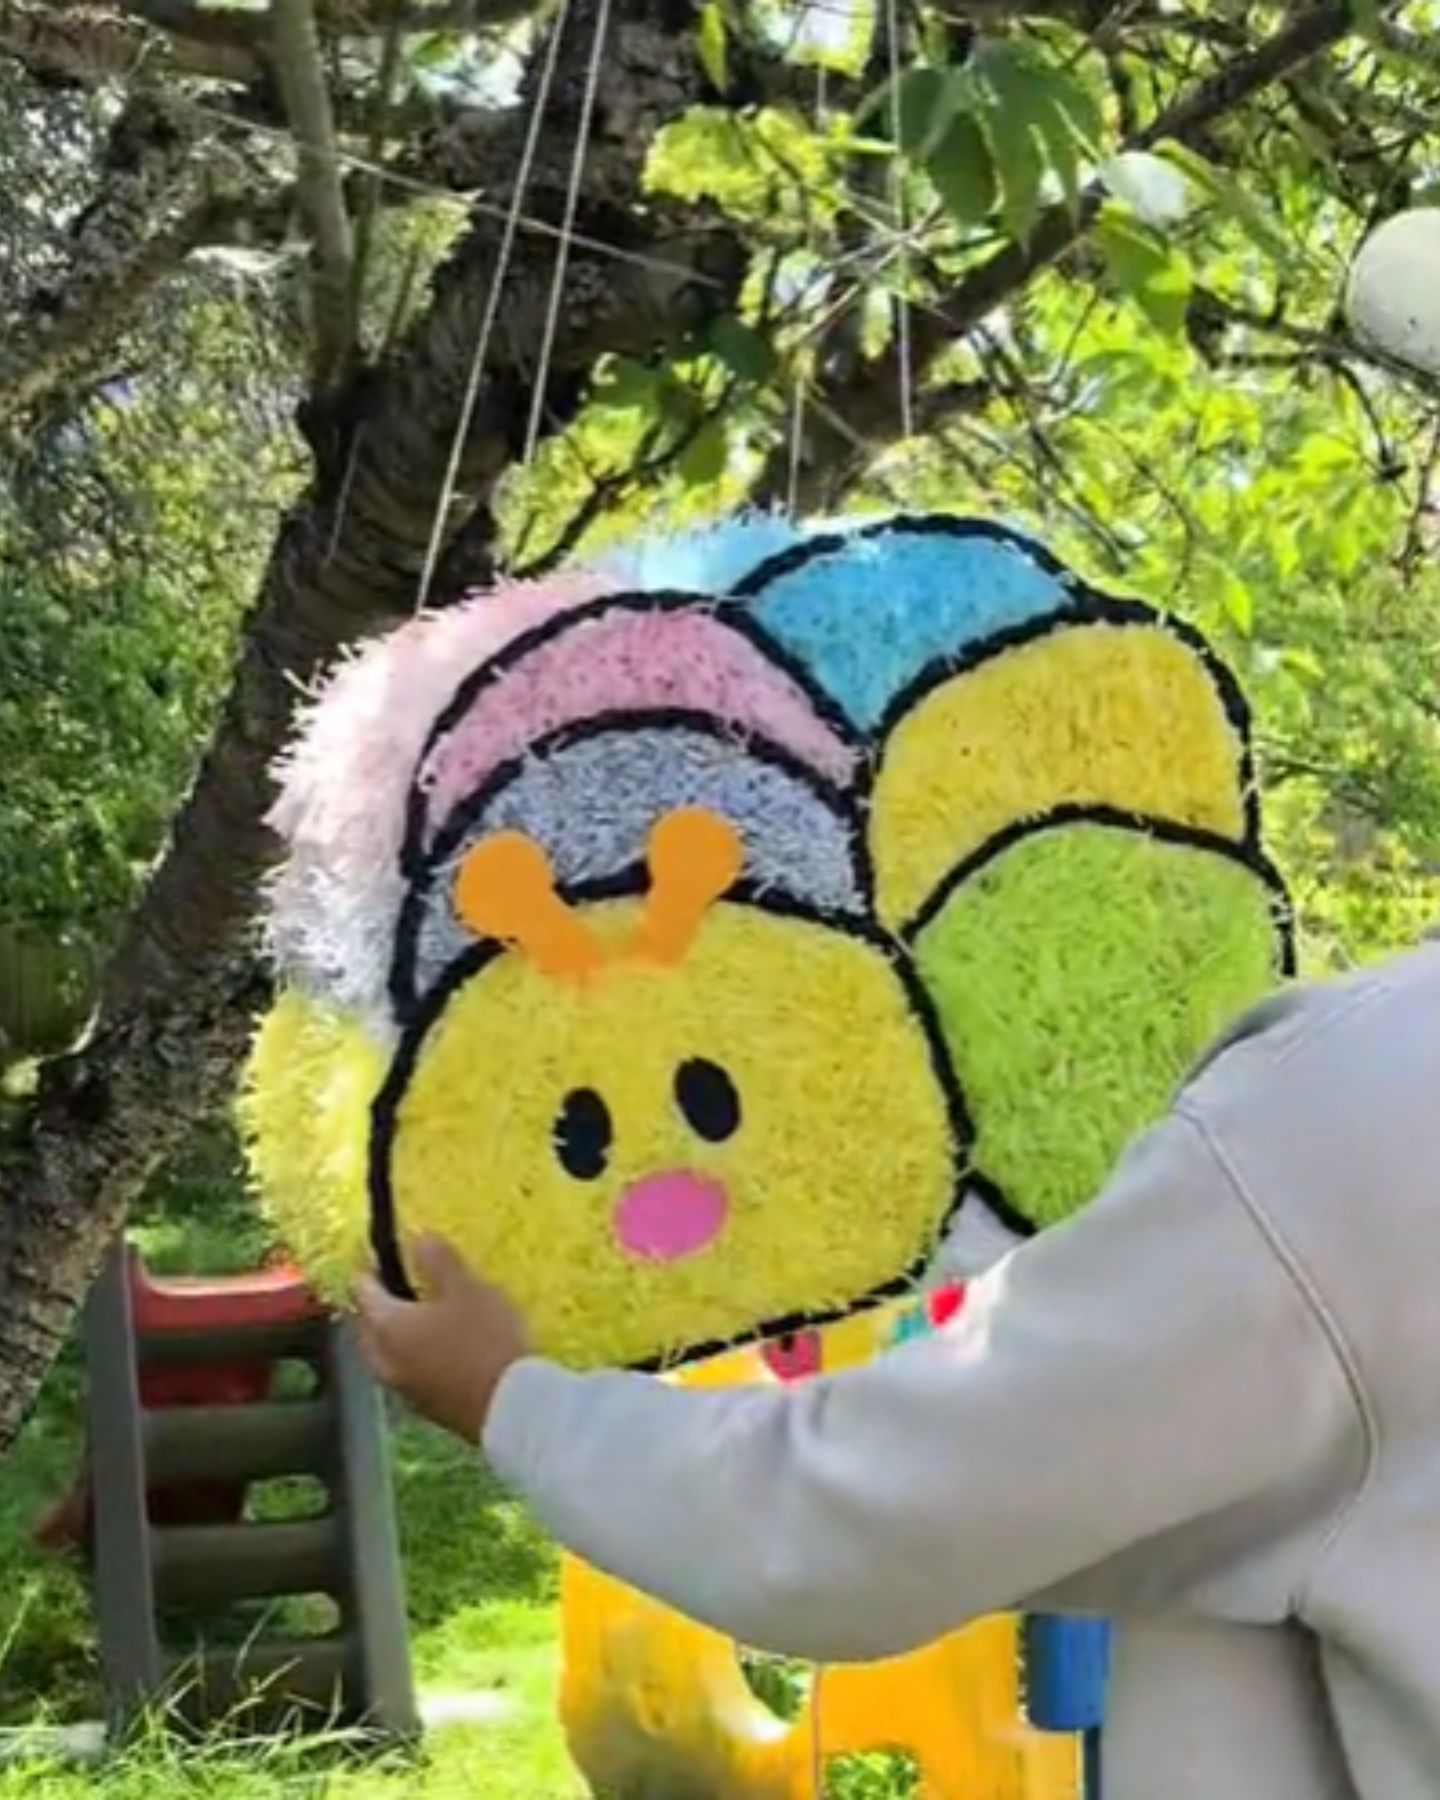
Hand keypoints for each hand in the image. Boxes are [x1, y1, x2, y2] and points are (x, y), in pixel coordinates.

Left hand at [352, 1234, 530, 1442]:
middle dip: (375, 1303)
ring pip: (384, 1352)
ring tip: (418, 1313)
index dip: (368, 1266)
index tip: (378, 1251)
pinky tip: (436, 1347)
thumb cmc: (484, 1339)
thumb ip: (437, 1261)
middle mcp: (384, 1359)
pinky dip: (411, 1354)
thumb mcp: (465, 1288)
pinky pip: (405, 1371)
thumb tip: (415, 1238)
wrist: (510, 1408)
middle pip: (366, 1325)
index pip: (361, 1290)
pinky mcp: (426, 1407)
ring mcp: (403, 1388)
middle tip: (393, 1282)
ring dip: (393, 1332)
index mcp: (386, 1326)